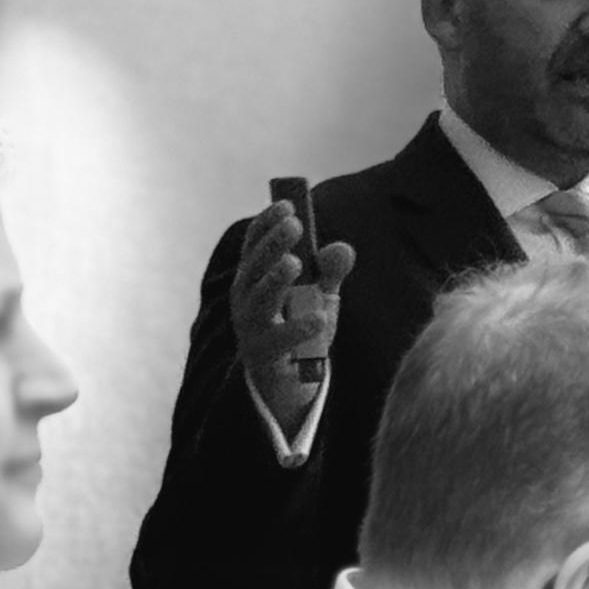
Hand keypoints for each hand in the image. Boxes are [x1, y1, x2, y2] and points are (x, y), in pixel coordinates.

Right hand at [229, 200, 355, 429]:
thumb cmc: (300, 330)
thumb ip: (330, 273)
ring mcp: (251, 329)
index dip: (267, 223)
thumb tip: (343, 248)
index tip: (287, 205)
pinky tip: (320, 317)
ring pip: (258, 302)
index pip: (254, 245)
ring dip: (275, 279)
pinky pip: (279, 341)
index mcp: (254, 279)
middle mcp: (245, 300)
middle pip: (253, 268)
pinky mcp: (264, 356)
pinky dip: (298, 328)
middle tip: (295, 225)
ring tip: (295, 262)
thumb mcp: (320, 297)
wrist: (287, 383)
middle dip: (272, 244)